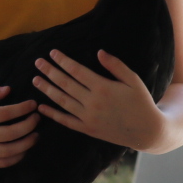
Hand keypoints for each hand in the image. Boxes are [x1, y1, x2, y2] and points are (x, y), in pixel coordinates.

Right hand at [0, 86, 39, 166]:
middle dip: (28, 125)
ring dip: (27, 143)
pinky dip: (17, 157)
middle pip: (11, 133)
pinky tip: (24, 148)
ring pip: (9, 150)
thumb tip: (9, 90)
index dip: (22, 109)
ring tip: (36, 134)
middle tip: (37, 118)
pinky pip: (3, 162)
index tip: (33, 104)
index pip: (5, 113)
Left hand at [33, 50, 165, 149]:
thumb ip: (116, 66)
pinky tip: (41, 107)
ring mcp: (88, 117)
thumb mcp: (133, 80)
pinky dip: (52, 114)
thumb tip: (99, 52)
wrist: (146, 131)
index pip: (77, 71)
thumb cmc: (141, 102)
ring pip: (62, 101)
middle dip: (50, 71)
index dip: (63, 61)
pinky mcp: (87, 129)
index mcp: (103, 88)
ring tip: (35, 79)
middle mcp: (93, 103)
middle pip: (66, 84)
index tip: (52, 52)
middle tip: (37, 62)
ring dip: (47, 89)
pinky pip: (66, 121)